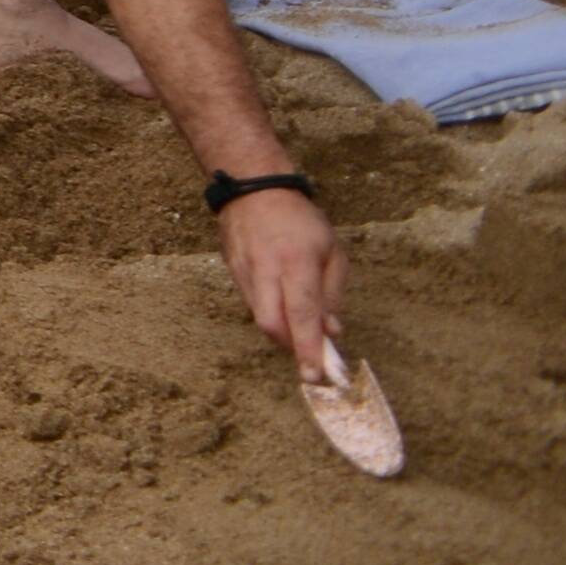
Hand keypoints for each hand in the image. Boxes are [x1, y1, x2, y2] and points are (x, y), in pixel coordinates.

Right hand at [216, 185, 346, 377]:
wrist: (253, 188)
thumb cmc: (301, 220)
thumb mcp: (332, 251)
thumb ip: (333, 293)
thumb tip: (331, 331)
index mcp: (297, 263)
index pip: (303, 315)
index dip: (309, 348)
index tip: (316, 376)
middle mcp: (267, 270)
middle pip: (272, 324)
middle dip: (290, 348)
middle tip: (309, 359)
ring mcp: (245, 272)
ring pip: (259, 317)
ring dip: (281, 333)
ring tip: (298, 332)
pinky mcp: (232, 271)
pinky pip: (251, 303)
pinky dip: (269, 314)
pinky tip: (280, 307)